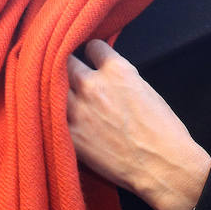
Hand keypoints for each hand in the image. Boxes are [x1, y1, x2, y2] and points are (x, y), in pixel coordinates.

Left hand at [67, 39, 210, 209]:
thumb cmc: (161, 128)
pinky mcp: (68, 135)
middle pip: (66, 60)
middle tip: (70, 71)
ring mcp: (77, 110)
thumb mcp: (143, 89)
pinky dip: (52, 112)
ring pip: (51, 85)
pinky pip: (49, 114)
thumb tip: (106, 77)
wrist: (159, 163)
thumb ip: (119, 78)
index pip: (93, 46)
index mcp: (118, 70)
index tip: (91, 57)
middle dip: (69, 64)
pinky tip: (55, 114)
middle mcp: (93, 84)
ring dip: (55, 87)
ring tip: (57, 91)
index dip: (93, 52)